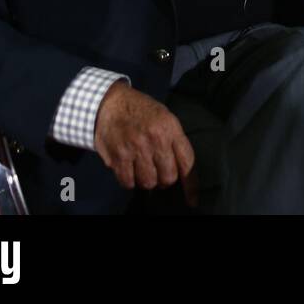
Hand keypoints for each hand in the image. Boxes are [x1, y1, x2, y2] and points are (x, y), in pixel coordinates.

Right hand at [95, 82, 196, 205]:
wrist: (111, 103)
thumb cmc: (142, 111)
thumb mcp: (165, 118)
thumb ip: (175, 142)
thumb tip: (182, 171)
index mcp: (171, 129)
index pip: (187, 162)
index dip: (191, 185)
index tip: (192, 200)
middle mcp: (155, 139)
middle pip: (168, 177)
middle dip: (165, 180)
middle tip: (159, 172)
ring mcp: (136, 148)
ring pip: (148, 183)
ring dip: (147, 180)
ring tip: (143, 168)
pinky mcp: (118, 156)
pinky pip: (128, 182)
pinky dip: (129, 181)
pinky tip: (129, 170)